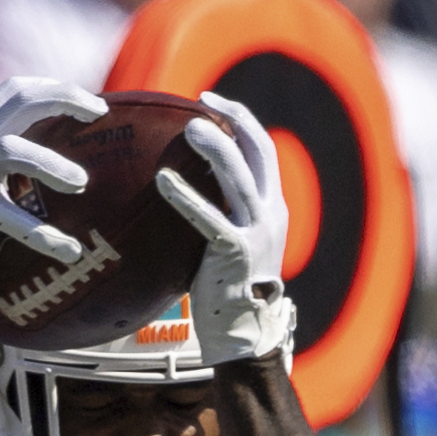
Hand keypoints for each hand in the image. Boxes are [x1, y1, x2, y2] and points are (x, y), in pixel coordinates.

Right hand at [0, 77, 104, 281]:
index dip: (53, 88)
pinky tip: (70, 251)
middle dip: (64, 97)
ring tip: (81, 183)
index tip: (86, 102)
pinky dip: (45, 236)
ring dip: (52, 164)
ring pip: (15, 150)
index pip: (14, 91)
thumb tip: (34, 161)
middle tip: (98, 112)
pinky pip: (13, 219)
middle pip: (20, 99)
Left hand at [157, 92, 294, 365]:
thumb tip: (183, 179)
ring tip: (189, 129)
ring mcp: (256, 233)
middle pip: (257, 153)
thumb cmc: (228, 286)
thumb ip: (223, 210)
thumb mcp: (234, 240)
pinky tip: (163, 179)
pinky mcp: (235, 253)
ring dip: (215, 148)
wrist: (242, 333)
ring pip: (239, 177)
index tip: (212, 102)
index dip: (241, 119)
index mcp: (273, 208)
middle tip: (201, 104)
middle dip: (233, 121)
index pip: (264, 150)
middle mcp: (270, 215)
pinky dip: (186, 196)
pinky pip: (209, 217)